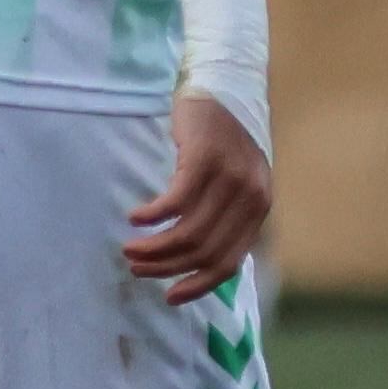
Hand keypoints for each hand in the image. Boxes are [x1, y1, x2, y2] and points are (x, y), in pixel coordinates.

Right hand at [124, 93, 271, 305]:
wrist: (218, 91)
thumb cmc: (218, 141)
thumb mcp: (231, 184)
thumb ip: (223, 216)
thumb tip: (195, 260)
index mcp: (257, 210)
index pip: (229, 262)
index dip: (198, 284)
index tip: (169, 297)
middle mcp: (250, 198)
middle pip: (205, 250)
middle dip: (167, 267)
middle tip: (136, 267)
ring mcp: (230, 178)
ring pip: (189, 231)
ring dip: (155, 247)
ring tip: (130, 248)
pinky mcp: (205, 159)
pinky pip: (176, 200)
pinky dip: (153, 215)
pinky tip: (135, 218)